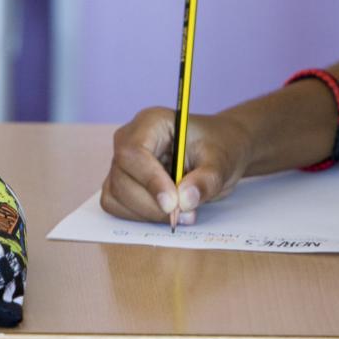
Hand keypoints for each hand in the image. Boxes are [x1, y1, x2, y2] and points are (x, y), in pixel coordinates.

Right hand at [100, 106, 252, 225]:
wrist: (216, 153)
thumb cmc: (217, 147)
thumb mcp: (222, 161)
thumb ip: (206, 180)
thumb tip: (185, 200)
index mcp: (151, 122)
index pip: (134, 152)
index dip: (150, 180)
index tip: (172, 204)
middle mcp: (128, 139)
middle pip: (122, 178)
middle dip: (152, 204)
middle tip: (186, 214)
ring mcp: (121, 162)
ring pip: (117, 195)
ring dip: (148, 213)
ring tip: (182, 214)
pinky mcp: (119, 183)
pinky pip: (116, 206)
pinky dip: (140, 216)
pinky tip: (165, 213)